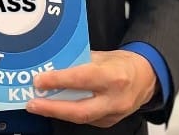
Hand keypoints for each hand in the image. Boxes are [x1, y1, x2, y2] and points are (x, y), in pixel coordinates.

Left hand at [26, 50, 156, 127]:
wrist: (145, 78)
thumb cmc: (122, 63)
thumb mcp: (101, 55)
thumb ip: (78, 60)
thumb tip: (54, 63)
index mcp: (113, 76)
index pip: (81, 79)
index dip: (58, 81)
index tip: (39, 80)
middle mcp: (114, 99)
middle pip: (79, 110)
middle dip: (52, 108)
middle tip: (32, 103)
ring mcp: (113, 114)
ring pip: (81, 117)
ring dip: (57, 112)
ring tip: (38, 105)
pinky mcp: (110, 122)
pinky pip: (86, 119)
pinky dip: (68, 113)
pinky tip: (55, 107)